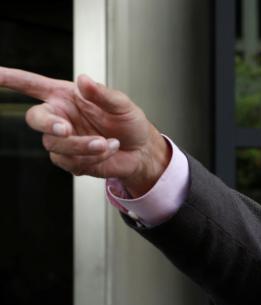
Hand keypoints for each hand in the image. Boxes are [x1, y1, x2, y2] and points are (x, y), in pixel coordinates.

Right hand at [0, 67, 169, 196]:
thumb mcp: (122, 105)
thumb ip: (103, 93)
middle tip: (65, 129)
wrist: (140, 151)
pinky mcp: (71, 161)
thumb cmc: (129, 123)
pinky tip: (107, 151)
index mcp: (65, 97)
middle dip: (48, 125)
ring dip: (82, 146)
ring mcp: (64, 141)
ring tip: (106, 143)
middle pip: (35, 119)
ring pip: (55, 146)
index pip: (31, 85)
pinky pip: (71, 163)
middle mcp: (60, 117)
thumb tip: (84, 80)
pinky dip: (92, 158)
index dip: (11, 78)